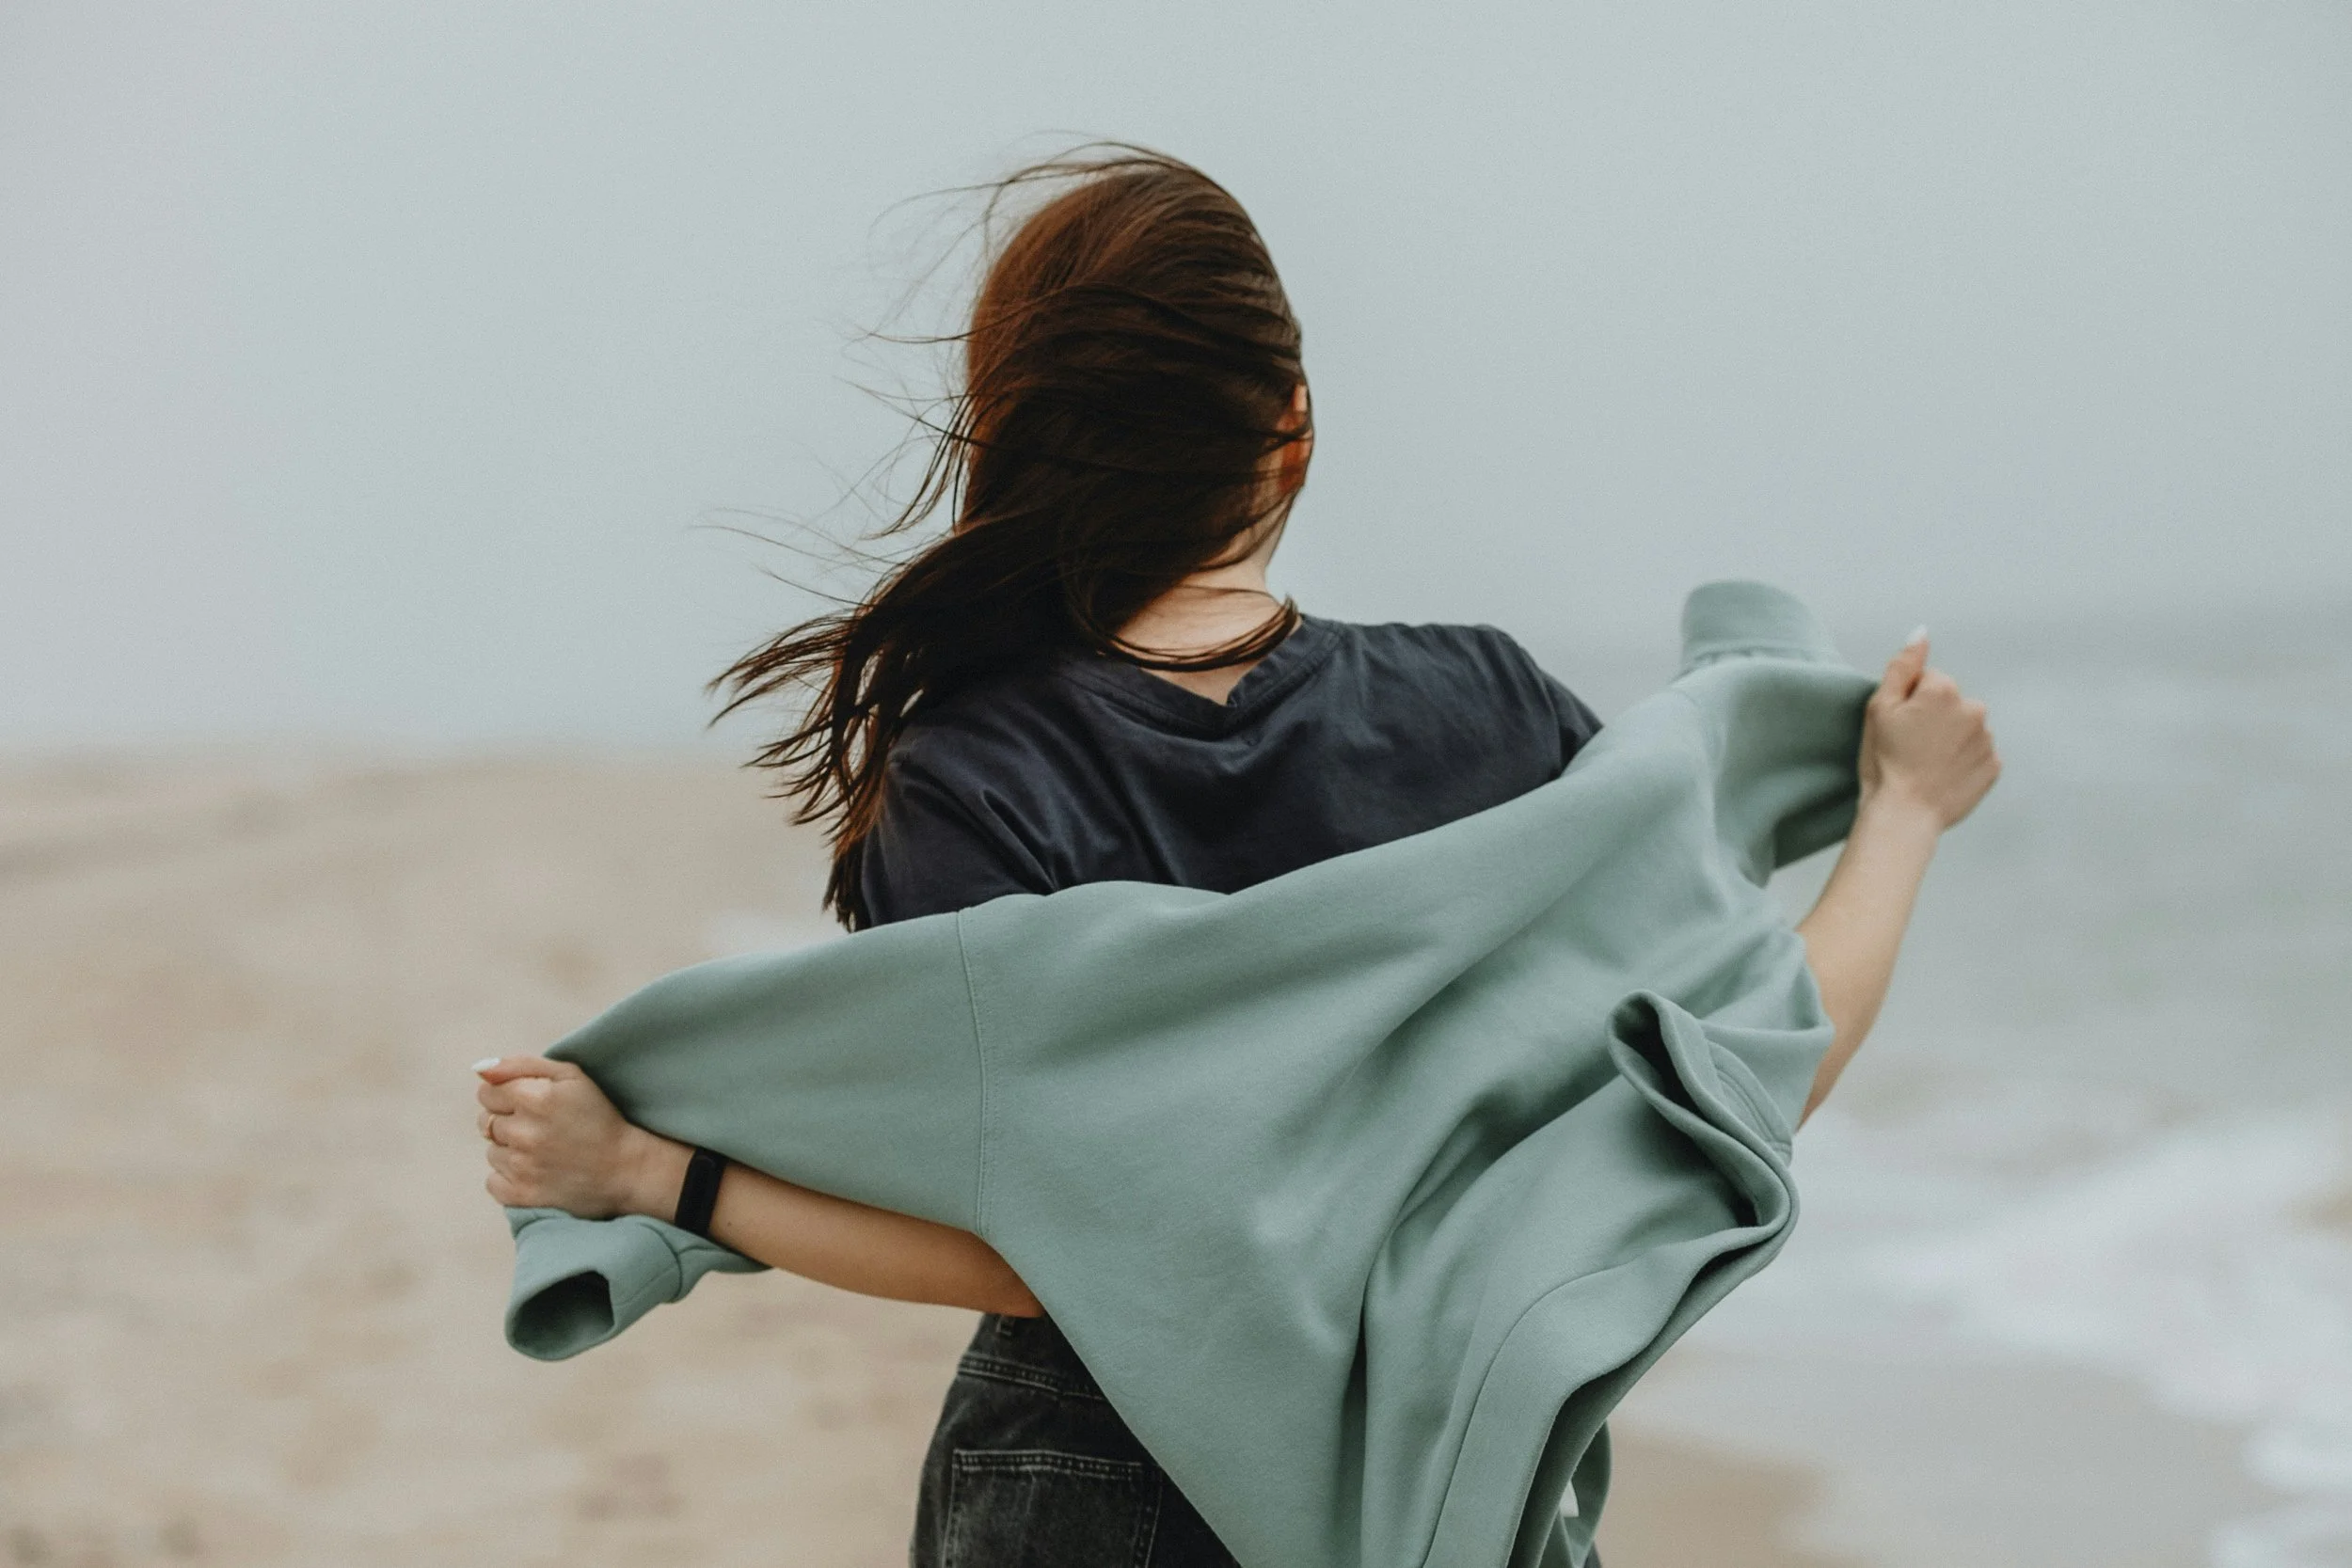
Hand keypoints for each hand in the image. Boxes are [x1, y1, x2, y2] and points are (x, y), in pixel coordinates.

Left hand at [474, 1056, 687, 1218]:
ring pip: (491, 1151)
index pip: (486, 1092)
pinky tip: (536, 1172)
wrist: (625, 1169)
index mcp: (535, 1097)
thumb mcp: (571, 1077)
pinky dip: (508, 1177)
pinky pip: (492, 1181)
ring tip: (544, 1152)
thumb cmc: (597, 1117)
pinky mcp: (521, 1195)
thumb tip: (479, 1069)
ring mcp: (521, 1166)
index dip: (507, 1095)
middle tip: (541, 1129)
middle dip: (508, 1121)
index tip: (531, 1104)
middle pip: (485, 1122)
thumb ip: (521, 1065)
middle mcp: (524, 1132)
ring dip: (511, 1150)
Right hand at [1857, 630, 2001, 828]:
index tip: (1900, 726)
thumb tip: (1921, 632)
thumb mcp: (1879, 708)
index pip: (1928, 681)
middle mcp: (1974, 709)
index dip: (1910, 703)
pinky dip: (1962, 762)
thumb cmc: (1885, 762)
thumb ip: (1902, 665)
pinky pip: (1977, 754)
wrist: (1903, 815)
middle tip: (1911, 747)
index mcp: (1944, 690)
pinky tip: (1941, 775)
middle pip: (1951, 703)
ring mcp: (1987, 740)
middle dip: (1935, 718)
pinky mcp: (1993, 767)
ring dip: (1949, 740)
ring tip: (1925, 764)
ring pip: (1965, 728)